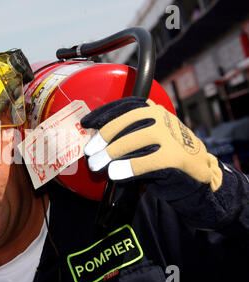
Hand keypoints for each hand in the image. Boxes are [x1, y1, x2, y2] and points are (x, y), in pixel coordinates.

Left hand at [80, 96, 222, 200]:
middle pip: (125, 122)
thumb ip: (128, 134)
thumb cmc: (165, 153)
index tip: (85, 123)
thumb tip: (95, 140)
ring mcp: (169, 136)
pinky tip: (115, 173)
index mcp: (153, 110)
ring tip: (97, 165)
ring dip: (111, 153)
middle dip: (103, 137)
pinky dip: (127, 167)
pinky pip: (145, 161)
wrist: (198, 172)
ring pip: (132, 140)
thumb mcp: (148, 136)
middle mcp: (161, 119)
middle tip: (90, 152)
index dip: (102, 114)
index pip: (124, 106)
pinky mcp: (175, 157)